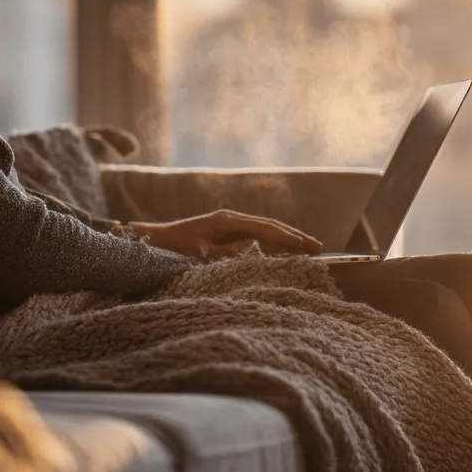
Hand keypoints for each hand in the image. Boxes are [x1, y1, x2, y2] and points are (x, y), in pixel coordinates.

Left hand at [130, 210, 322, 259]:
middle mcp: (230, 218)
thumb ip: (226, 251)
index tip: (306, 246)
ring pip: (266, 228)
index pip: (264, 228)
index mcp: (226, 220)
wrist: (153, 239)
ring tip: (309, 247)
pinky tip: (286, 247)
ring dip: (287, 237)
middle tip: (318, 247)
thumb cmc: (172, 247)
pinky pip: (257, 234)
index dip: (286, 237)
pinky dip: (275, 240)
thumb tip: (253, 245)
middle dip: (294, 236)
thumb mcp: (198, 253)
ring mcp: (229, 223)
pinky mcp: (227, 231)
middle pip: (270, 225)